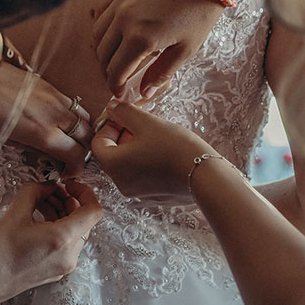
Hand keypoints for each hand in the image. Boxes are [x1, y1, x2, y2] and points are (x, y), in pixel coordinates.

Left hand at [0, 59, 93, 176]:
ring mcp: (53, 95)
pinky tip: (56, 120)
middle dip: (83, 149)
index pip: (76, 154)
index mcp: (42, 132)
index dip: (76, 168)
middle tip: (69, 158)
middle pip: (86, 134)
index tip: (67, 172)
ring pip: (83, 116)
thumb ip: (31, 148)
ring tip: (67, 139)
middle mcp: (54, 113)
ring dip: (80, 130)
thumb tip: (46, 153)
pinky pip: (70, 102)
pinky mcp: (46, 83)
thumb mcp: (2, 139)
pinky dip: (71, 114)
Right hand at [0, 181, 103, 304]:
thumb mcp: (13, 214)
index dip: (84, 192)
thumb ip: (35, 193)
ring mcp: (60, 267)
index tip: (68, 184)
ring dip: (62, 214)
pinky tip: (36, 219)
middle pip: (84, 222)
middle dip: (70, 201)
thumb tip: (46, 186)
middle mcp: (68, 256)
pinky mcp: (51, 272)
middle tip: (50, 190)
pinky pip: (64, 245)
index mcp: (62, 240)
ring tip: (40, 202)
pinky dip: (56, 228)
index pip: (93, 211)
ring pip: (74, 233)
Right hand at [90, 0, 228, 97]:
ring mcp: (120, 2)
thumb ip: (162, 73)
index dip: (115, 86)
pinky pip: (100, 11)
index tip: (119, 92)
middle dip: (108, 70)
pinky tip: (113, 32)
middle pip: (103, 55)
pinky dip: (102, 26)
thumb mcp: (186, 48)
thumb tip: (144, 93)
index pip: (116, 71)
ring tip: (115, 56)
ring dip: (103, 50)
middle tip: (118, 77)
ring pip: (98, 34)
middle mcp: (124, 21)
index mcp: (141, 39)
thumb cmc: (200, 11)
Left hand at [90, 101, 213, 204]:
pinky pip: (143, 175)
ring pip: (129, 164)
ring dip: (137, 148)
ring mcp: (137, 193)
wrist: (206, 176)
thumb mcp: (147, 122)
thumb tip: (112, 108)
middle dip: (125, 136)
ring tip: (157, 137)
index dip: (110, 126)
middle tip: (144, 125)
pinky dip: (148, 162)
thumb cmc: (175, 148)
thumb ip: (124, 112)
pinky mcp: (154, 196)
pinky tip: (166, 153)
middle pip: (113, 154)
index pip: (98, 143)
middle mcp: (121, 183)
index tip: (127, 117)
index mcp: (113, 166)